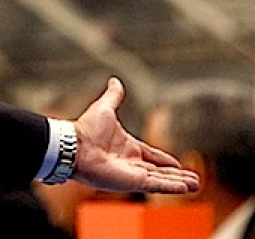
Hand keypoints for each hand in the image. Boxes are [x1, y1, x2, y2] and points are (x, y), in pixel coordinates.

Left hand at [70, 77, 199, 193]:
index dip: (165, 160)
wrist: (74, 145)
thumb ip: (113, 96)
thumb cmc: (86, 129)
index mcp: (127, 147)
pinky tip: (187, 189)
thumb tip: (115, 80)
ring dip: (180, 183)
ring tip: (196, 186)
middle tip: (195, 180)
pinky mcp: (133, 182)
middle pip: (160, 171)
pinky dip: (172, 187)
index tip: (178, 164)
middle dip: (177, 176)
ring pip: (162, 180)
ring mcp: (132, 174)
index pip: (152, 155)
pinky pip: (157, 185)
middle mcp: (131, 162)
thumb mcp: (104, 108)